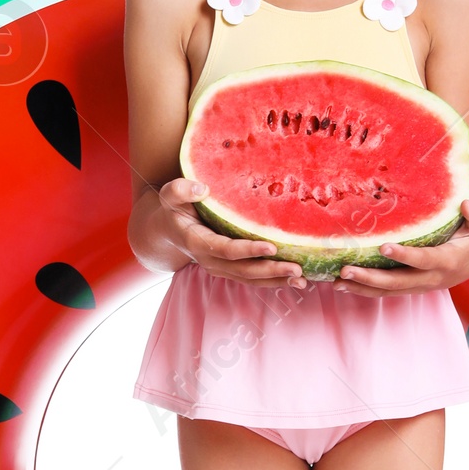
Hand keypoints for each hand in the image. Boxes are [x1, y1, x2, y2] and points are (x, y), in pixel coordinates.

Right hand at [158, 178, 307, 288]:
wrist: (167, 232)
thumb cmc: (173, 209)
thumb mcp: (170, 195)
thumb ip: (181, 190)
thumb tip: (202, 188)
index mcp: (197, 242)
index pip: (225, 249)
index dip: (247, 250)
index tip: (271, 246)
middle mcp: (209, 260)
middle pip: (243, 270)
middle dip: (270, 270)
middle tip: (296, 268)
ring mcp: (220, 268)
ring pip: (249, 279)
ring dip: (276, 280)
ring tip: (301, 279)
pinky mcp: (229, 270)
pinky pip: (252, 279)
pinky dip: (273, 281)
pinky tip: (294, 280)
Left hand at [331, 200, 468, 295]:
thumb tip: (467, 206)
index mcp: (448, 261)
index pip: (424, 260)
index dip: (405, 256)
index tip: (384, 247)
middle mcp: (432, 278)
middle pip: (398, 282)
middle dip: (371, 278)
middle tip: (346, 269)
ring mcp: (420, 285)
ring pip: (389, 290)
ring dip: (362, 287)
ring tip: (337, 281)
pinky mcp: (411, 287)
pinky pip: (387, 291)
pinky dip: (365, 290)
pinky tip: (344, 284)